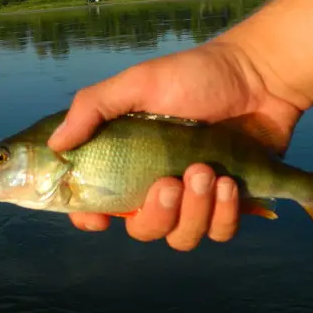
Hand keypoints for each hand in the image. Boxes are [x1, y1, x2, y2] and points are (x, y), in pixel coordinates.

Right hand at [47, 0, 312, 250]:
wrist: (258, 76)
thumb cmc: (195, 75)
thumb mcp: (138, 83)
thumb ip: (93, 108)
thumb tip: (54, 144)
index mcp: (128, 160)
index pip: (97, 204)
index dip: (91, 218)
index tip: (99, 219)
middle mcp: (157, 184)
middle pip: (142, 229)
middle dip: (156, 213)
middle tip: (171, 182)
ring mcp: (194, 197)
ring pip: (181, 237)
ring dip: (193, 212)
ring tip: (207, 172)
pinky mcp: (229, 202)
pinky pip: (219, 232)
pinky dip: (223, 214)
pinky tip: (229, 184)